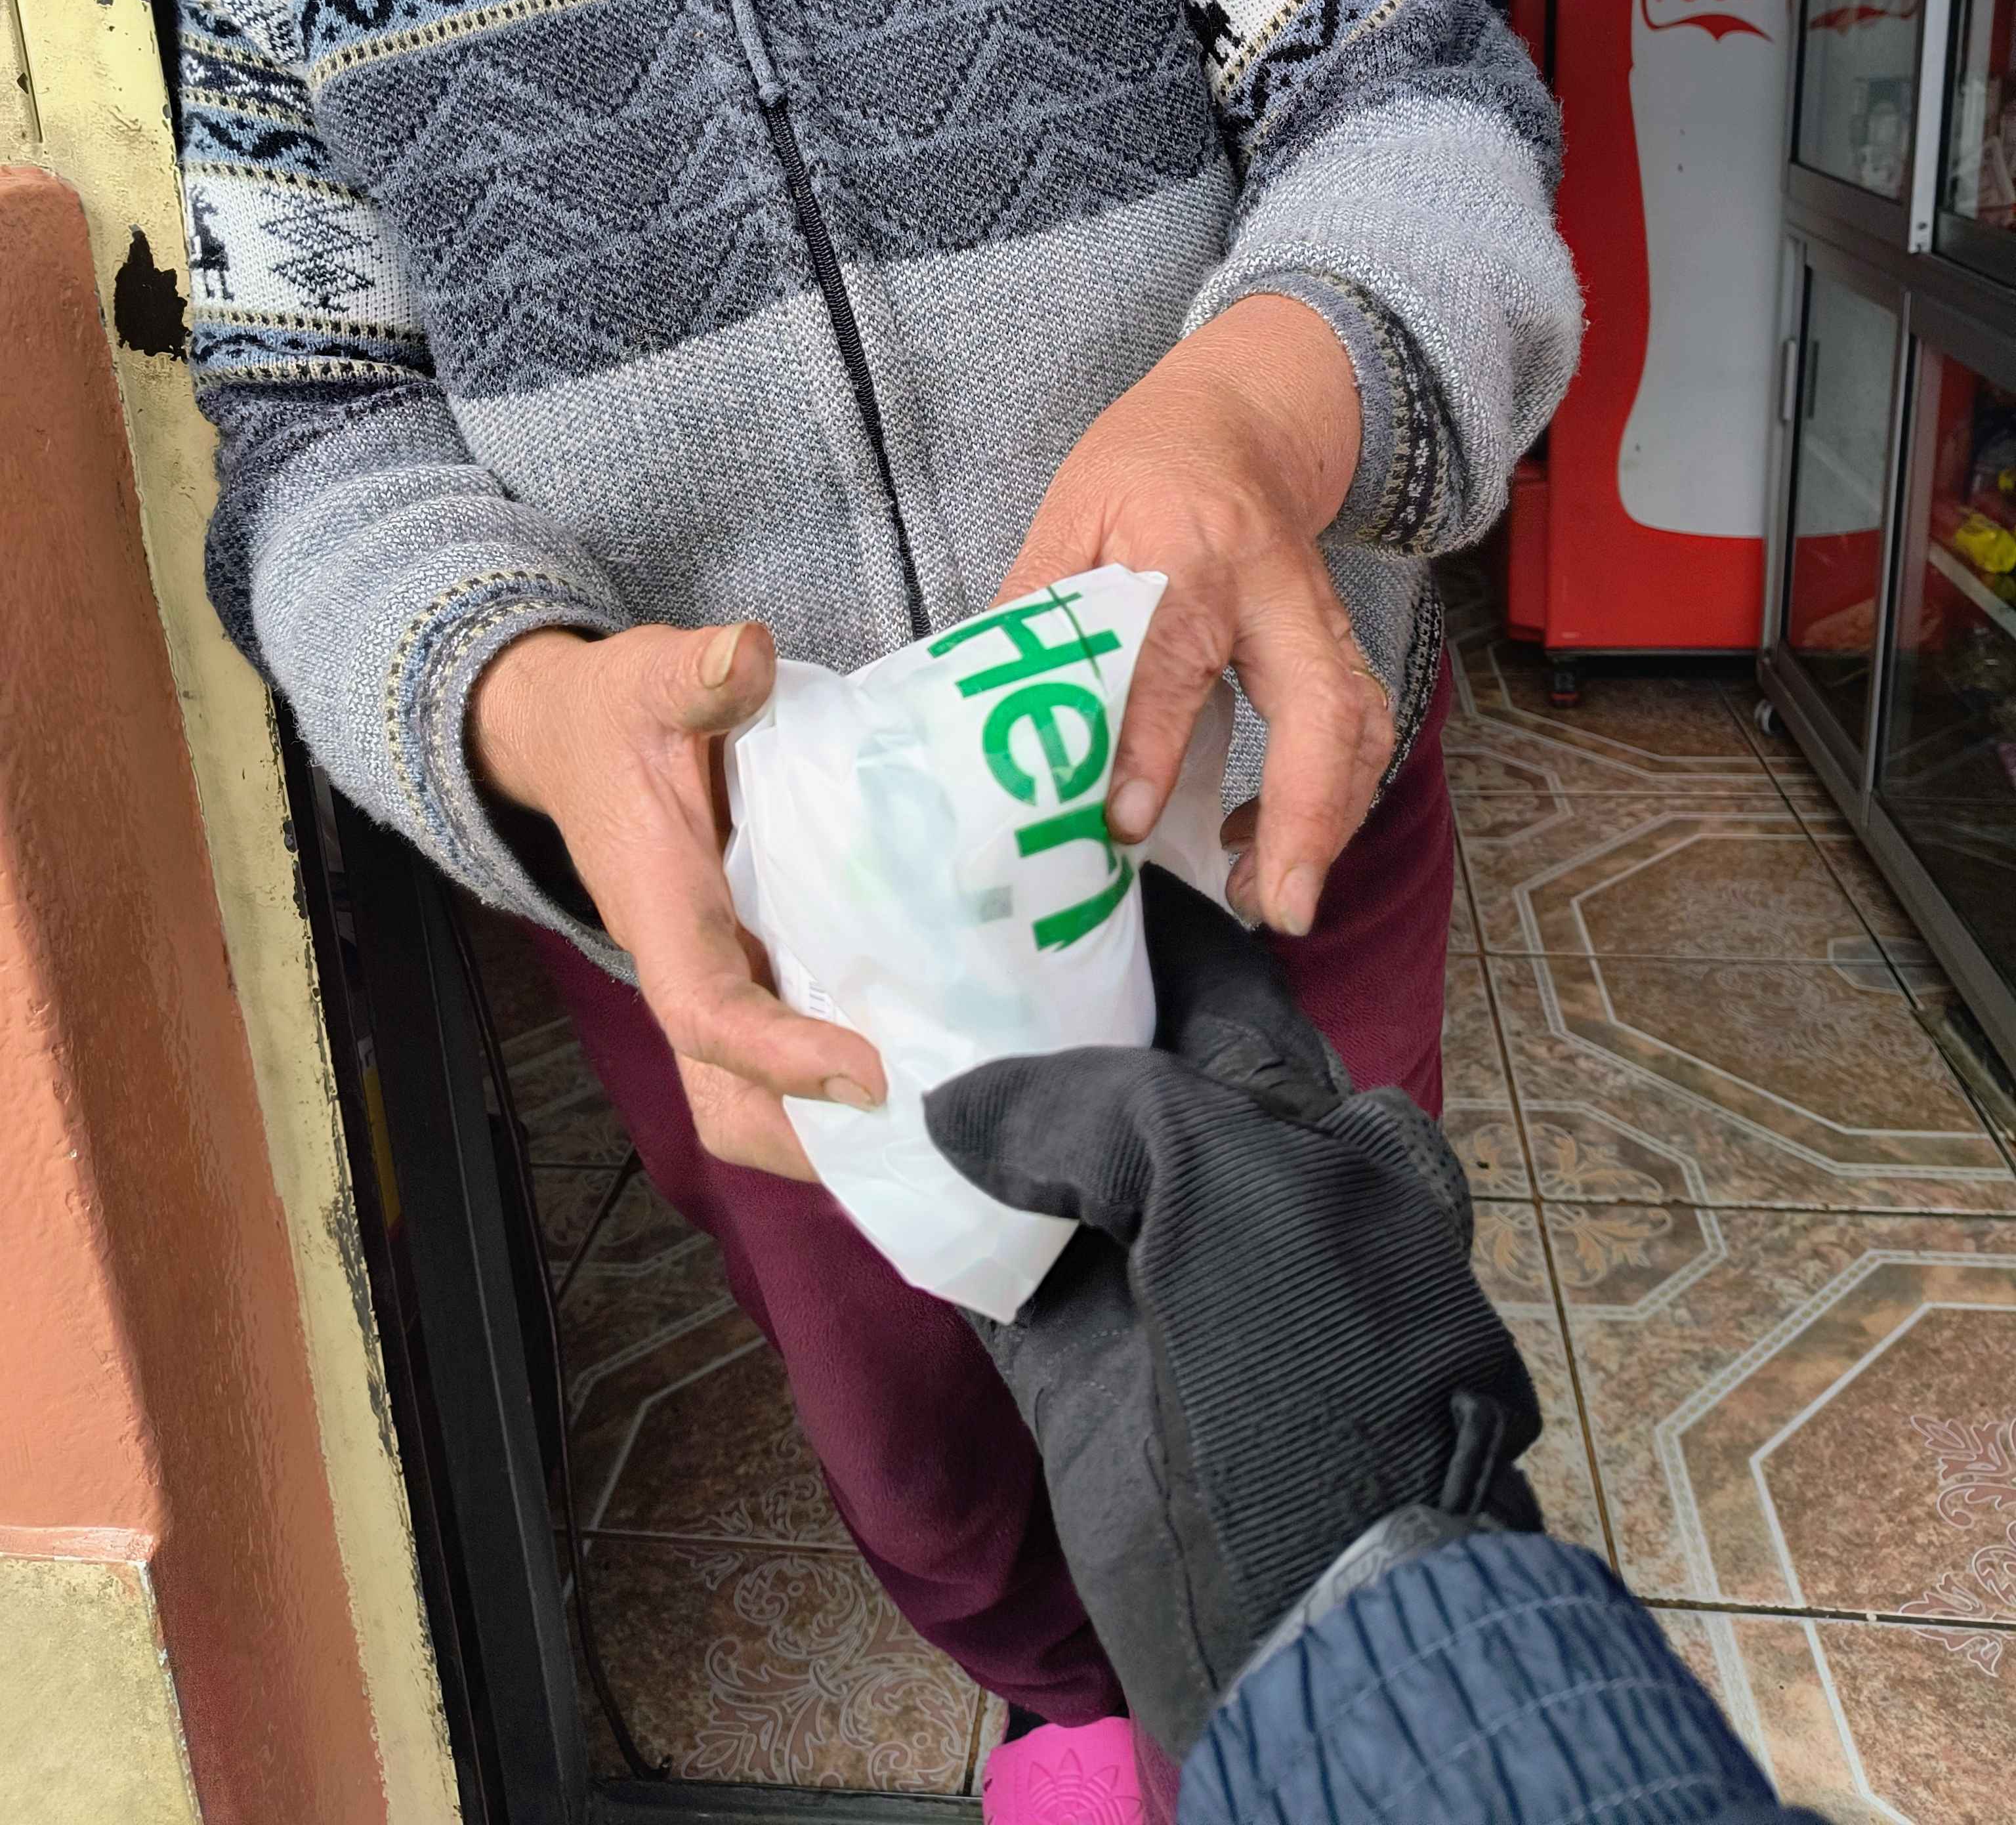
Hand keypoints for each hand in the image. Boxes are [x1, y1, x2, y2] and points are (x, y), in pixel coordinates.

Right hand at [469, 621, 884, 1176]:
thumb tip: (744, 653)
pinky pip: (783, 1052)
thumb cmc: (613, 715)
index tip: (868, 1073)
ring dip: (830, 1128)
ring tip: (941, 1118)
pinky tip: (930, 1056)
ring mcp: (715, 976)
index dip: (780, 1057)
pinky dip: (837, 1082)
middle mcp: (686, 966)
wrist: (565, 736)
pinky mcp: (742, 965)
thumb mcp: (649, 678)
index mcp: (662, 912)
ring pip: (752, 1097)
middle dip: (809, 1143)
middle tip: (925, 1136)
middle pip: (727, 1104)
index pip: (707, 1014)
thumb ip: (697, 671)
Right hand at [925, 871, 1540, 1756]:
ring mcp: (1150, 1270)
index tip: (1039, 852)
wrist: (1314, 1596)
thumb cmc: (1313, 1359)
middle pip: (1113, 1062)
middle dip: (1028, 1004)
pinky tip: (865, 1150)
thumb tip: (962, 1105)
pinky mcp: (1077, 1353)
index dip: (1132, 917)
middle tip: (923, 924)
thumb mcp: (1236, 1180)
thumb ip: (1102, 1108)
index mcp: (1311, 1120)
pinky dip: (930, 1212)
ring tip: (872, 1014)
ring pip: (1041, 1157)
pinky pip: (990, 1258)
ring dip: (964, 1105)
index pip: (1215, 982)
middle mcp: (1231, 1180)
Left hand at [1001, 294, 1393, 934]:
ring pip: (1360, 722)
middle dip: (1308, 811)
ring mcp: (1320, 618)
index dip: (1150, 744)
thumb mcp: (1068, 518)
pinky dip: (1334, 798)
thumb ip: (1039, 612)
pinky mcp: (1337, 644)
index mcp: (1189, 547)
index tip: (1124, 823)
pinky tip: (1275, 844)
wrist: (1235, 420)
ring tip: (1272, 895)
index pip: (1174, 657)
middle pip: (1321, 701)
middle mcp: (1273, 587)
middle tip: (1277, 903)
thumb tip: (989, 721)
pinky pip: (1360, 727)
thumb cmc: (1140, 470)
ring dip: (1330, 819)